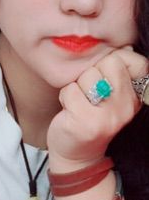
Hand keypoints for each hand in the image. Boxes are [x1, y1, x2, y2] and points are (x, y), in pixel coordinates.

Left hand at [47, 46, 147, 165]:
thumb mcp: (108, 94)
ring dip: (76, 86)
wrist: (76, 154)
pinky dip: (65, 97)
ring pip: (87, 75)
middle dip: (90, 73)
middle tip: (87, 93)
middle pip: (108, 62)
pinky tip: (70, 111)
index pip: (134, 60)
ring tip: (79, 103)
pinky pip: (69, 90)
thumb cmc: (89, 116)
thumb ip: (114, 72)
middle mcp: (126, 106)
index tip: (103, 77)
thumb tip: (122, 45)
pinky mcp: (85, 121)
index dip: (114, 60)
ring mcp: (108, 115)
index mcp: (135, 97)